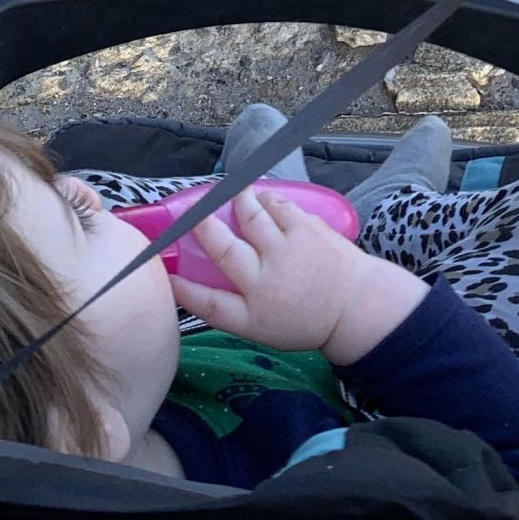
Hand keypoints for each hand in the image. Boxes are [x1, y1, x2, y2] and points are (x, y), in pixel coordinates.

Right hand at [170, 184, 426, 363]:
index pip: (207, 303)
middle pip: (223, 248)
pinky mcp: (308, 228)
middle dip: (202, 226)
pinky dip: (264, 198)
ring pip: (250, 216)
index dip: (181, 288)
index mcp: (252, 314)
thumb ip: (225, 306)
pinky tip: (261, 199)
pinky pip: (277, 204)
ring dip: (236, 200)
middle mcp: (266, 282)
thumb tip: (185, 283)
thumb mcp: (259, 326)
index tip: (163, 273)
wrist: (354, 306)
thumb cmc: (301, 317)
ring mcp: (288, 252)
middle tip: (193, 211)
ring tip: (229, 192)